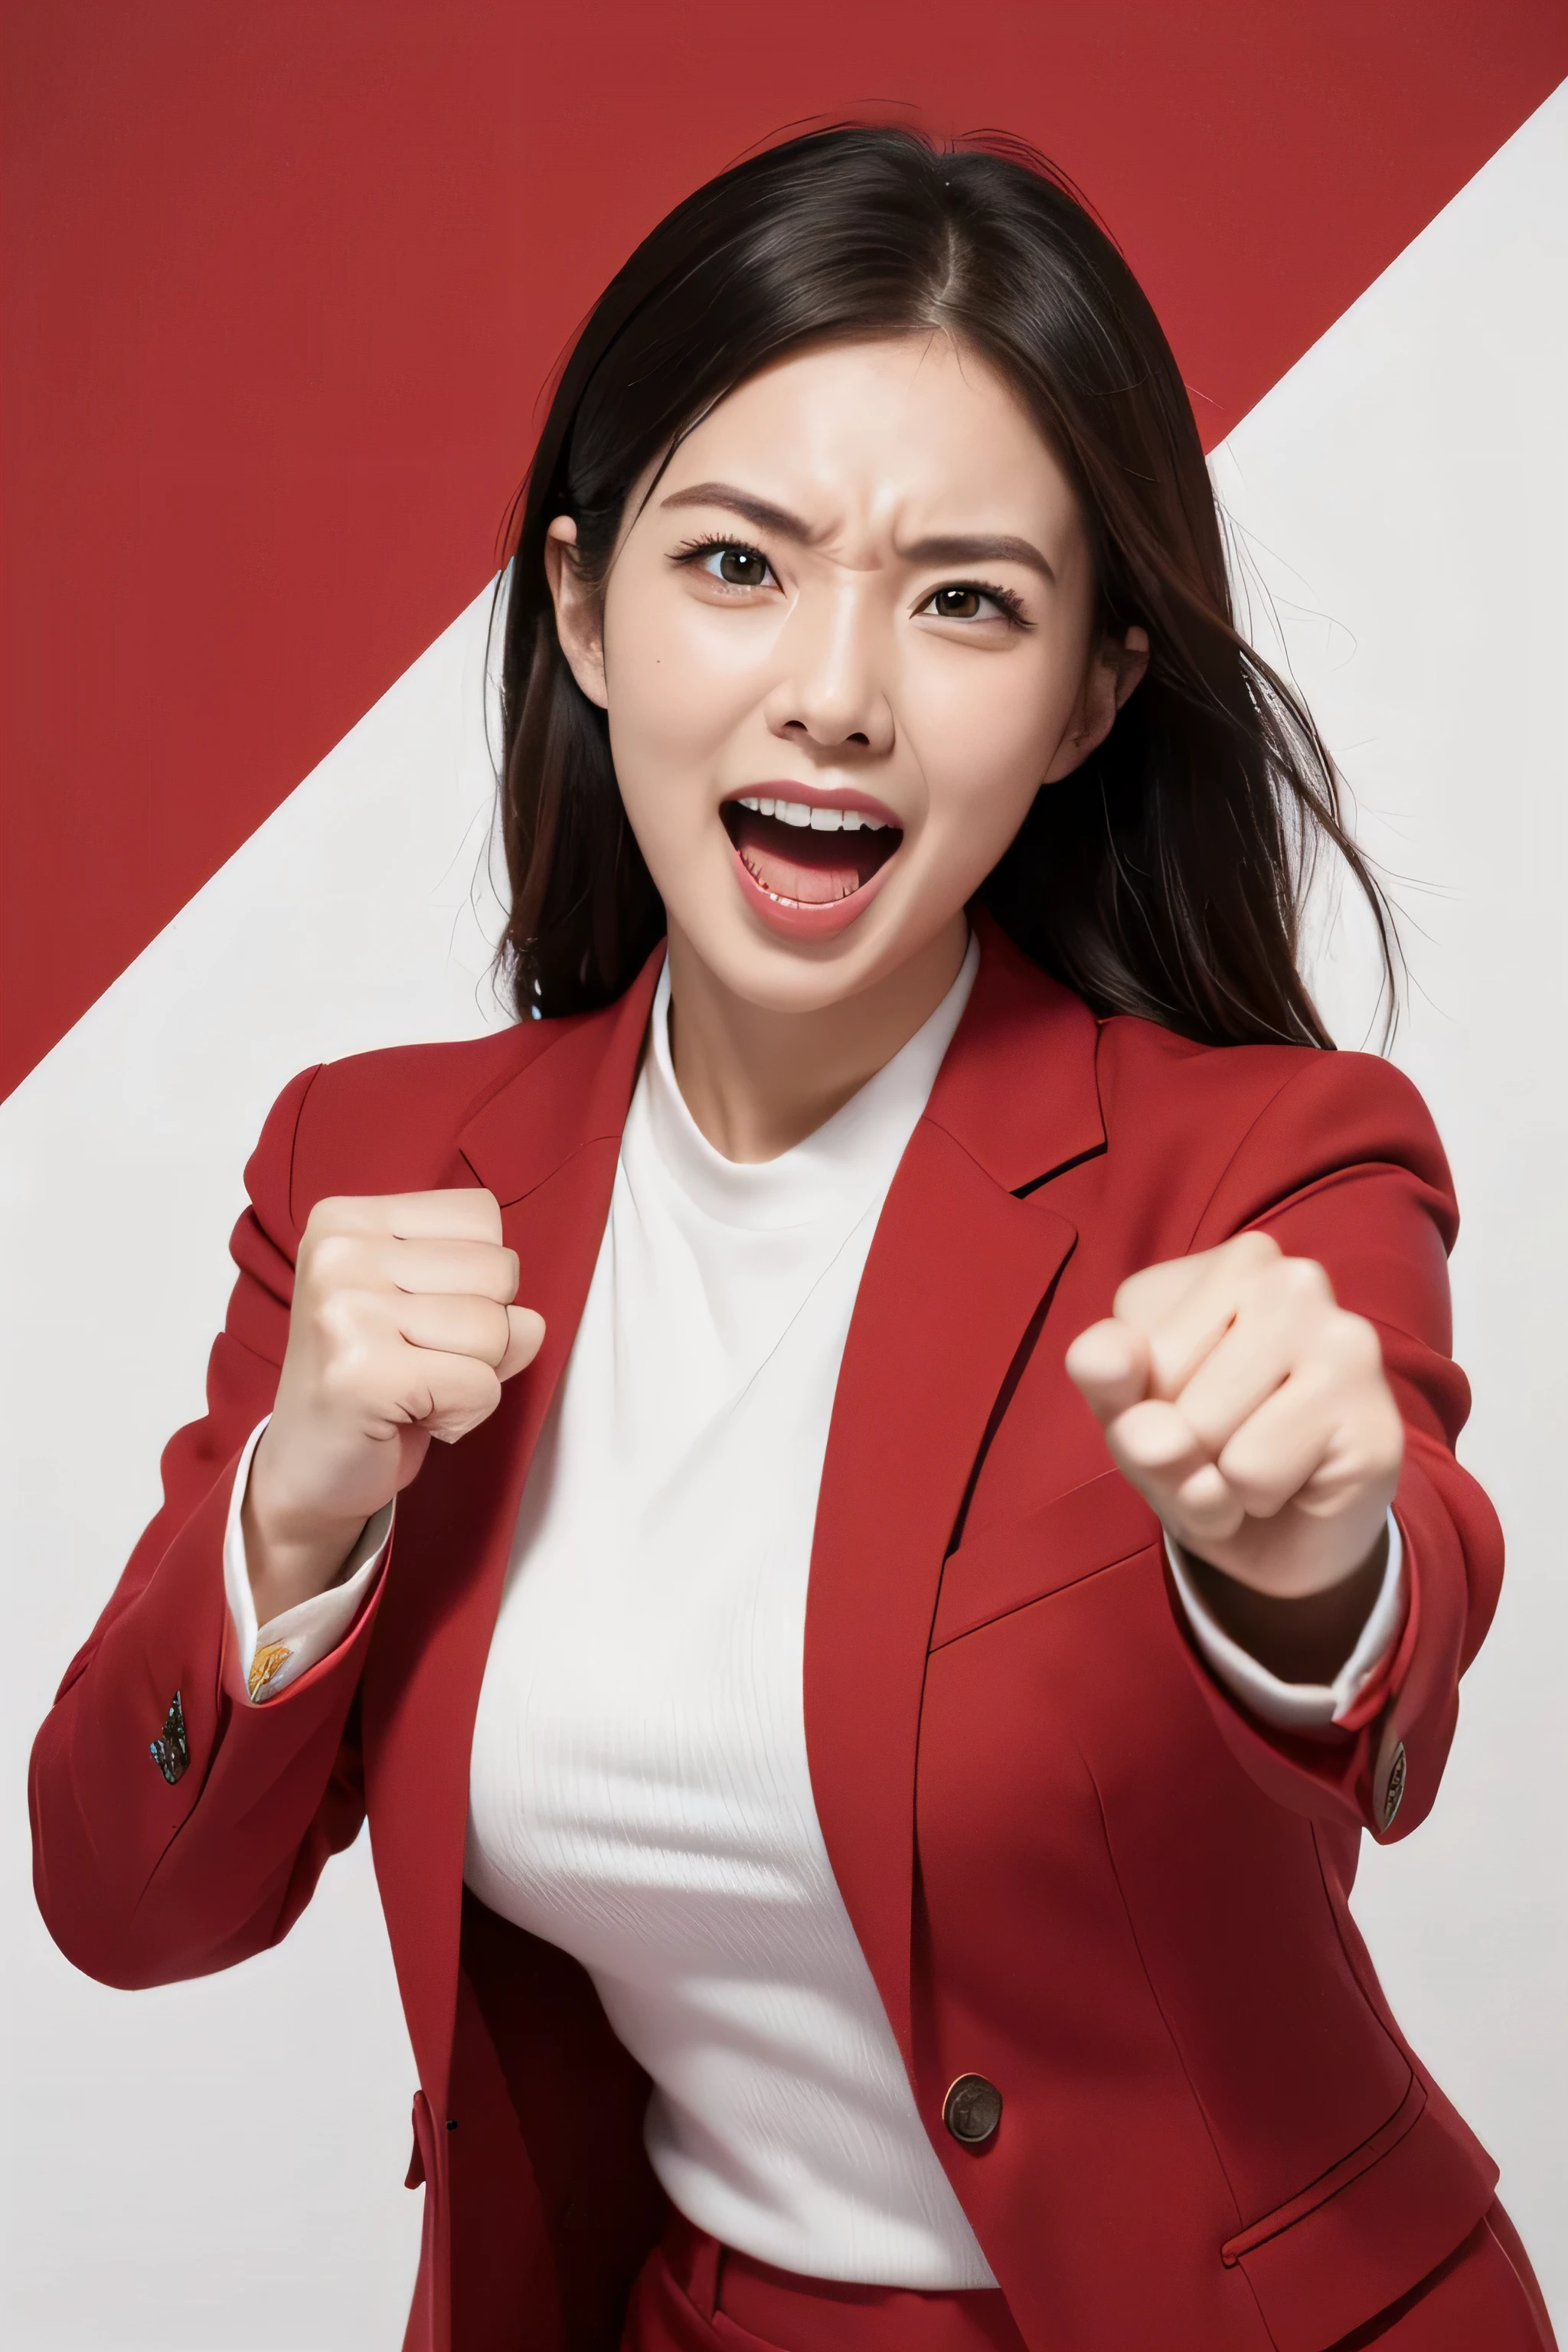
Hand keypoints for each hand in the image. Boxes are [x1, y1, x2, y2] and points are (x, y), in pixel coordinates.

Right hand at [242, 1190, 543, 1619]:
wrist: (303, 1470)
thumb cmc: (370, 1383)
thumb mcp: (430, 1315)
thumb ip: (491, 1301)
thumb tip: (530, 1323)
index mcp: (348, 1219)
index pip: (481, 1215)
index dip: (477, 1279)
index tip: (419, 1318)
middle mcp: (339, 1251)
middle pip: (498, 1270)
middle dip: (482, 1333)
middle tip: (419, 1361)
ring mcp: (344, 1310)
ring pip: (496, 1329)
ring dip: (473, 1377)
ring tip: (415, 1389)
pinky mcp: (360, 1372)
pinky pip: (480, 1385)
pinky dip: (463, 1415)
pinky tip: (412, 1418)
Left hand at [1065, 1232, 1401, 1599]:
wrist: (1297, 1536)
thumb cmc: (1205, 1461)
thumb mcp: (1130, 1428)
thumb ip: (1109, 1391)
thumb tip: (1121, 1382)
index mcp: (1200, 1269)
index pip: (1104, 1356)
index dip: (1129, 1412)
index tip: (1178, 1415)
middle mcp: (1274, 1272)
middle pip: (1159, 1386)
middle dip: (1176, 1446)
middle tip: (1223, 1451)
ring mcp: (1332, 1326)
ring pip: (1201, 1430)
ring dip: (1213, 1479)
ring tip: (1255, 1466)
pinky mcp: (1365, 1399)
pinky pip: (1250, 1473)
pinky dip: (1254, 1499)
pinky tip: (1294, 1479)